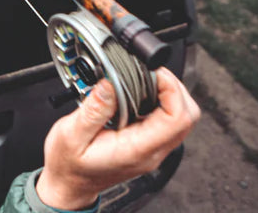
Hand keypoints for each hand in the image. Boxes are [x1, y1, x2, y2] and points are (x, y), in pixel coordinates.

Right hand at [35, 67, 199, 209]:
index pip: (177, 119)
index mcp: (138, 150)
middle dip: (174, 87)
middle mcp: (152, 151)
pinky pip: (169, 120)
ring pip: (182, 118)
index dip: (172, 88)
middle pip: (188, 116)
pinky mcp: (150, 144)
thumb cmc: (69, 165)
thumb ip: (93, 109)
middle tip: (152, 73)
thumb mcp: (71, 134)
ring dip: (170, 93)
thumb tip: (110, 83)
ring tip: (146, 80)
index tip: (154, 72)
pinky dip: (162, 101)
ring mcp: (153, 149)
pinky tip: (142, 92)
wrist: (70, 184)